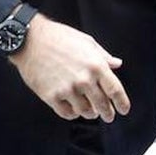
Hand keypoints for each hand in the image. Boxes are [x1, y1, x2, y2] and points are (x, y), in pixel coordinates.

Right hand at [8, 14, 130, 122]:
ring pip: (85, 111)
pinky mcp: (51, 96)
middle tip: (109, 116)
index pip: (115, 90)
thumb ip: (103, 56)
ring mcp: (67, 89)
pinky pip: (67, 113)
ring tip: (91, 112)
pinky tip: (74, 111)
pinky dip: (73, 114)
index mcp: (96, 65)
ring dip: (90, 113)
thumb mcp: (87, 42)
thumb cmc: (61, 38)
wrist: (32, 40)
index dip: (122, 103)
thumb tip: (117, 64)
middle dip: (107, 113)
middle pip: (101, 104)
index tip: (124, 110)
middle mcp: (84, 80)